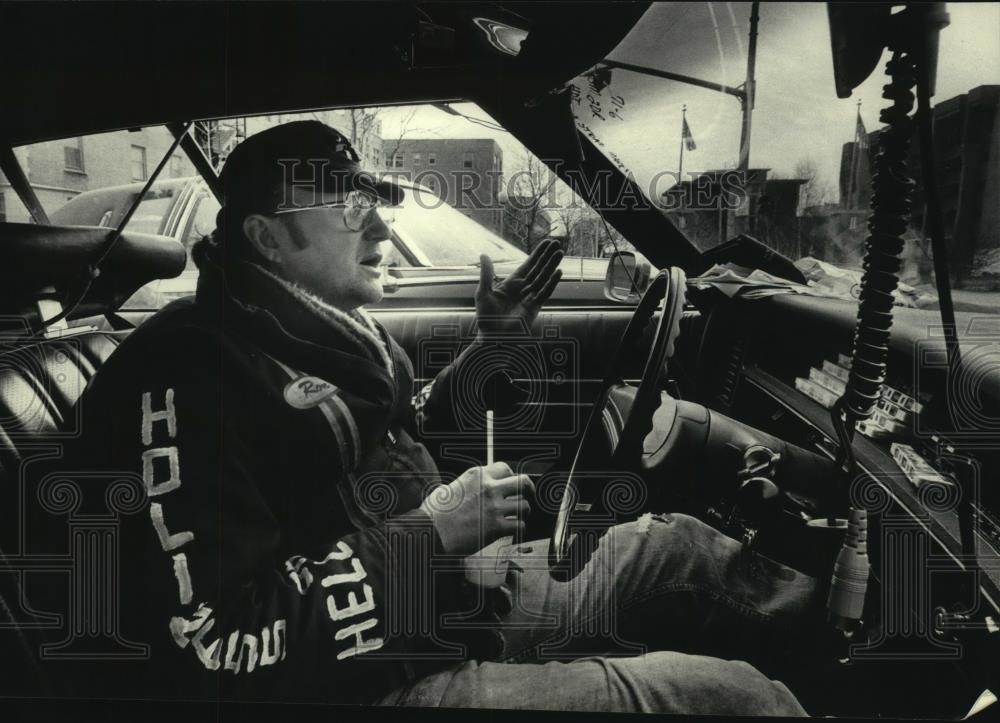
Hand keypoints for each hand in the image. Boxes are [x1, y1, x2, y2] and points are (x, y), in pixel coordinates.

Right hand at [419, 462, 533, 555]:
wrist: (431, 532)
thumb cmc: (435, 513)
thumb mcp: (450, 487)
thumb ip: (468, 484)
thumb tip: (473, 487)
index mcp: (477, 476)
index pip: (505, 467)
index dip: (510, 476)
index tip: (511, 483)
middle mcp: (489, 488)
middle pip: (522, 483)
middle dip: (528, 489)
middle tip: (528, 495)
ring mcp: (494, 508)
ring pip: (524, 506)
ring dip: (523, 512)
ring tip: (517, 516)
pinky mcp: (496, 527)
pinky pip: (519, 525)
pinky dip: (517, 528)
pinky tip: (510, 530)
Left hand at [476, 239, 562, 335]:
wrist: (492, 338)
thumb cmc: (486, 318)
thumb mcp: (484, 292)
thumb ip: (486, 274)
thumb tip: (484, 254)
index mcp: (511, 284)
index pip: (527, 265)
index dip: (537, 254)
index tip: (546, 243)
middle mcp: (523, 289)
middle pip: (538, 269)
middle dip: (547, 256)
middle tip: (557, 243)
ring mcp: (530, 298)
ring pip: (544, 278)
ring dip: (552, 265)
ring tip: (560, 252)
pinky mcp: (535, 307)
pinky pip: (545, 292)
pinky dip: (552, 282)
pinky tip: (558, 271)